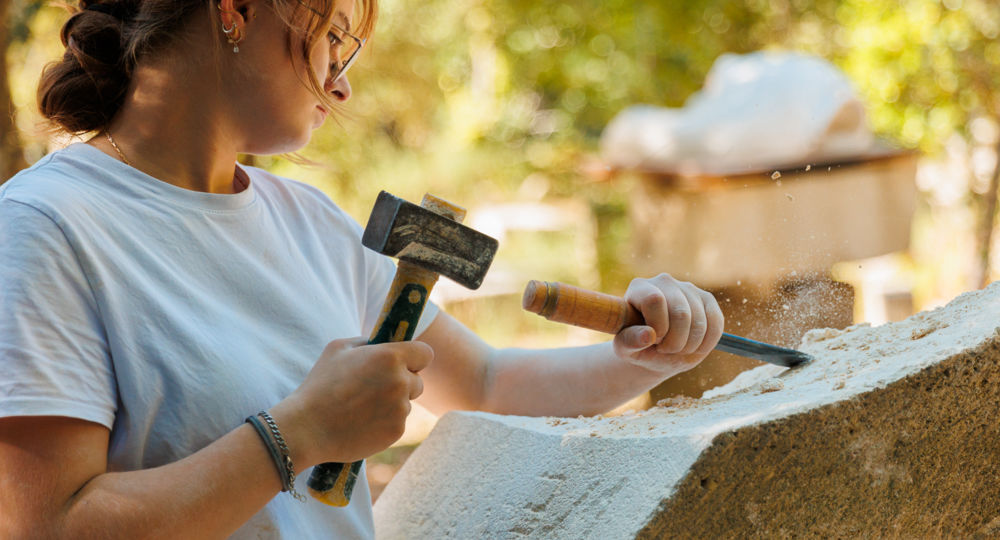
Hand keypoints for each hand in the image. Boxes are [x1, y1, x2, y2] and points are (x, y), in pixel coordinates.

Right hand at [270, 337, 432, 466]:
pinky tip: (362, 422)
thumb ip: (367, 342)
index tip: (406, 363)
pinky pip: (398, 422)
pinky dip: (385, 422)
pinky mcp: (397, 431)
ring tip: (362, 407)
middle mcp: (400, 382)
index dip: (415, 357)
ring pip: (407, 403)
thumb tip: (383, 344)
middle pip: (418, 381)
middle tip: (375, 387)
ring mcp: (400, 409)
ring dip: (392, 404)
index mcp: (390, 357)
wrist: (308, 427)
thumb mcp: (338, 348)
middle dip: (403, 382)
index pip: (425, 353)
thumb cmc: (320, 385)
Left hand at [612, 274, 723, 376]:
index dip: (658, 326)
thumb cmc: (637, 346)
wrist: (656, 350)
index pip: (655, 300)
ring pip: (699, 320)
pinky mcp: (707, 299)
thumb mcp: (625, 349)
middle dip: (675, 342)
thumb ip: (629, 341)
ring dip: (690, 345)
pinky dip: (707, 343)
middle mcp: (664, 281)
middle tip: (665, 349)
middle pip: (680, 312)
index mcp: (639, 288)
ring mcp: (688, 288)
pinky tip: (693, 347)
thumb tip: (648, 336)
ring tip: (677, 349)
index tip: (653, 340)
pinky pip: (716, 322)